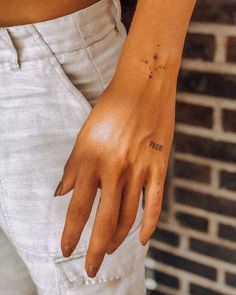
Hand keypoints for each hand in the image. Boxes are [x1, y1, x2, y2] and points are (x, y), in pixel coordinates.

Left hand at [53, 77, 175, 277]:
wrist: (143, 87)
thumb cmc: (110, 109)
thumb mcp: (84, 135)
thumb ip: (73, 167)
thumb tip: (59, 193)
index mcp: (91, 160)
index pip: (78, 207)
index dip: (70, 233)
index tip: (65, 250)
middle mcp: (114, 169)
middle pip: (103, 220)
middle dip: (95, 250)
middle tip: (90, 268)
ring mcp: (139, 169)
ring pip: (128, 216)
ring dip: (117, 238)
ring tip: (110, 250)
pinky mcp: (158, 167)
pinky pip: (155, 203)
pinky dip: (149, 225)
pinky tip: (142, 239)